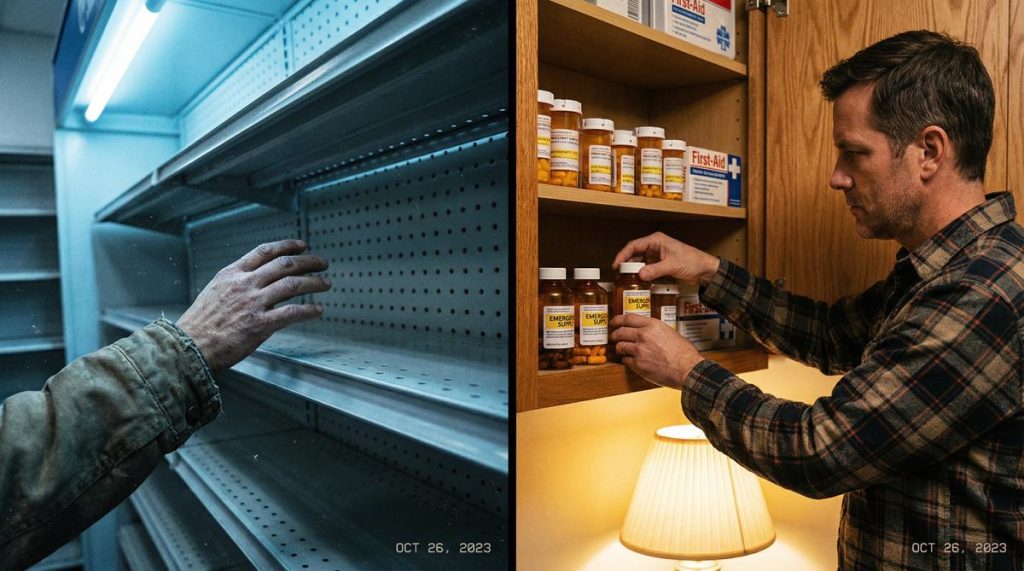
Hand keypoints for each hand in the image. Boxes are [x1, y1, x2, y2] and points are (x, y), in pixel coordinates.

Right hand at [177, 239, 330, 370]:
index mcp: (232, 274)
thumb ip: (237, 284)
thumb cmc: (200, 324)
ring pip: (292, 284)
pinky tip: (317, 310)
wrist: (188, 346)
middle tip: (322, 263)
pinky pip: (292, 313)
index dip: (287, 246)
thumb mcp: (215, 292)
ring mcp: (253, 303)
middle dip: (308, 261)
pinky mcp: (259, 324)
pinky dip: (308, 311)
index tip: (301, 246)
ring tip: (326, 283)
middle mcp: (244, 284)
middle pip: (284, 264)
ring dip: (314, 283)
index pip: (264, 252)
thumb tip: (258, 282)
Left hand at [609, 314, 703, 389]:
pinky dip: (626, 360)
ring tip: (623, 351)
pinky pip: (625, 360)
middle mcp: (643, 335)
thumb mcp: (670, 332)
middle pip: (620, 332)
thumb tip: (646, 330)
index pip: (627, 318)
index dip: (617, 320)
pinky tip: (631, 361)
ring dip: (620, 349)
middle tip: (614, 338)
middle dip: (614, 335)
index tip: (613, 322)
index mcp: (652, 325)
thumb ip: (655, 330)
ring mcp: (639, 350)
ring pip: (620, 346)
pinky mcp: (638, 364)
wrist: (688, 369)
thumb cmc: (684, 353)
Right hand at [612, 232, 719, 284]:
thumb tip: (640, 275)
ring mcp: (658, 254)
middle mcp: (655, 245)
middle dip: (626, 262)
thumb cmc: (692, 262)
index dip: (623, 255)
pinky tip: (638, 280)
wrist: (705, 269)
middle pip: (635, 252)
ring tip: (626, 278)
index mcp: (656, 240)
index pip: (634, 245)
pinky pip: (647, 266)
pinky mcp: (661, 262)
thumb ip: (655, 270)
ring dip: (634, 268)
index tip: (616, 265)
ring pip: (640, 260)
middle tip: (619, 274)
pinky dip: (641, 272)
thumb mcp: (672, 265)